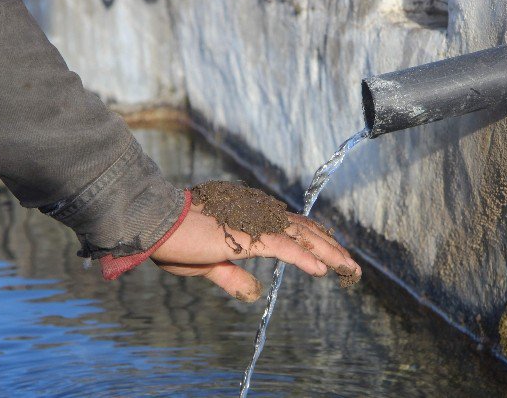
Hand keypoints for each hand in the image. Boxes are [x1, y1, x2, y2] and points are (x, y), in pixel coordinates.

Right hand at [150, 203, 361, 301]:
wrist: (155, 224)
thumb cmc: (177, 241)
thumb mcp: (210, 265)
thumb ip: (234, 276)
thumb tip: (255, 293)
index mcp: (250, 217)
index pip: (291, 227)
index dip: (314, 239)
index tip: (332, 252)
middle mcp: (258, 214)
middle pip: (304, 230)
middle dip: (330, 247)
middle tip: (351, 266)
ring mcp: (255, 223)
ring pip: (302, 237)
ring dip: (329, 253)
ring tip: (349, 268)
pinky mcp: (248, 236)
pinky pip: (285, 248)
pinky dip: (306, 259)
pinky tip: (324, 270)